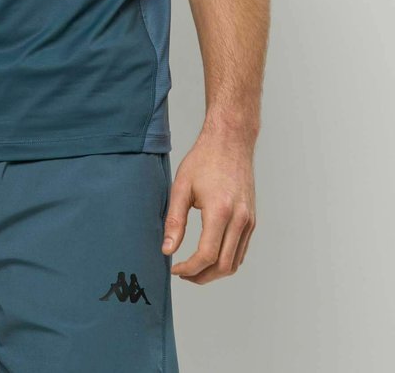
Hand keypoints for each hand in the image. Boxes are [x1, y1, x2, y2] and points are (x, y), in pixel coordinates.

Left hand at [161, 129, 256, 282]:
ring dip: (214, 272)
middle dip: (201, 276)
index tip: (174, 269)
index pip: (207, 255)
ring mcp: (248, 221)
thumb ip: (174, 221)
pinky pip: (241, 251)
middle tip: (183, 274)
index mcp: (220, 211)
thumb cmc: (204, 160)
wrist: (231, 141)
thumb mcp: (181, 186)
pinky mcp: (251, 219)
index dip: (189, 268)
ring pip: (235, 263)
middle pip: (224, 266)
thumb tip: (167, 250)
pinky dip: (226, 260)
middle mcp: (239, 219)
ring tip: (194, 268)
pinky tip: (209, 255)